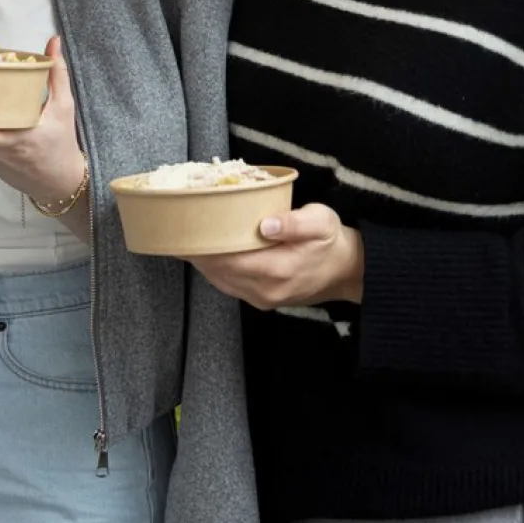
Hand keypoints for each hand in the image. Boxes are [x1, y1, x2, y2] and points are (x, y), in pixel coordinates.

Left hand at [190, 204, 364, 309]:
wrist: (345, 270)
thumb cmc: (330, 240)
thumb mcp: (320, 222)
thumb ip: (294, 223)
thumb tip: (266, 225)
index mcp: (279, 270)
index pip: (229, 260)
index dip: (205, 246)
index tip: (187, 226)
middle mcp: (266, 290)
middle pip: (218, 271)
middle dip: (197, 250)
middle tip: (178, 226)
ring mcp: (261, 299)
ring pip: (219, 280)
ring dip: (202, 260)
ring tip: (186, 236)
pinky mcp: (259, 299)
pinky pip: (227, 284)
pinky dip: (214, 268)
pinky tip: (205, 250)